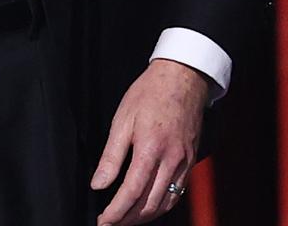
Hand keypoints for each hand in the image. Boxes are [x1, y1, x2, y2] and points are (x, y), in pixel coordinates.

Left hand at [91, 59, 207, 225]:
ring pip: (165, 203)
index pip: (131, 193)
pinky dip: (162, 205)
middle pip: (149, 204)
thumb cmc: (149, 93)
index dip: (116, 212)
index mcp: (150, 149)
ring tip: (126, 219)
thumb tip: (98, 183)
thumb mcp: (122, 118)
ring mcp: (184, 163)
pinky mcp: (190, 162)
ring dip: (145, 216)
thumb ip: (111, 155)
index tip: (103, 221)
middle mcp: (170, 161)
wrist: (182, 78)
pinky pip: (177, 193)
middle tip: (110, 222)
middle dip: (128, 219)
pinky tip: (149, 206)